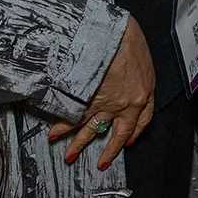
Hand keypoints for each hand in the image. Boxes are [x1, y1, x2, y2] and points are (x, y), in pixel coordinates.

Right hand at [49, 17, 155, 169]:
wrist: (112, 35)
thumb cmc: (127, 37)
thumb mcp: (141, 55)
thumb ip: (136, 71)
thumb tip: (128, 73)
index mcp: (144, 92)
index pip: (143, 120)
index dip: (134, 132)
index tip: (129, 141)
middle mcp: (127, 104)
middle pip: (119, 134)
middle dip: (110, 150)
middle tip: (102, 163)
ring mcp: (106, 104)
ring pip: (92, 129)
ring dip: (79, 144)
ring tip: (70, 156)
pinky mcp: (87, 100)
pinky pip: (73, 118)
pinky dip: (62, 127)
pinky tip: (54, 134)